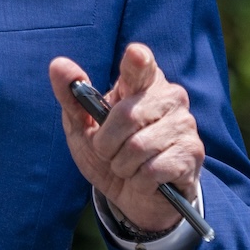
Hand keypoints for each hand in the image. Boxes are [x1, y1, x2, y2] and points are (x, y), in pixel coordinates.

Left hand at [49, 43, 204, 232]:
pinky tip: (146, 178)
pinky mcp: (192, 153)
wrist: (133, 194)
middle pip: (127, 116)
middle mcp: (169, 96)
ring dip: (122, 165)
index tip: (134, 55)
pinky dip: (138, 180)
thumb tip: (58, 64)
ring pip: (138, 147)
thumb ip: (71, 96)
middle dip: (107, 143)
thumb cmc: (108, 151)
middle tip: (110, 151)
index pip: (140, 65)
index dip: (137, 61)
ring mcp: (185, 124)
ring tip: (129, 165)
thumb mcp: (82, 126)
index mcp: (141, 81)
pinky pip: (153, 170)